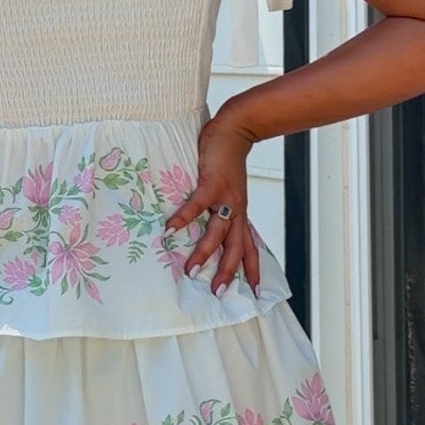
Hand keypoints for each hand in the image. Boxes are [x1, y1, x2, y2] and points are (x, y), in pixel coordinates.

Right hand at [165, 115, 259, 294]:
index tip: (253, 292)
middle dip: (227, 272)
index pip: (249, 248)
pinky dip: (183, 218)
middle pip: (236, 248)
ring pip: (218, 233)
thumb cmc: (227, 163)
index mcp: (240, 215)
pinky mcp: (211, 184)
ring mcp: (225, 198)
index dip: (252, 270)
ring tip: (190, 270)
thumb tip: (208, 228)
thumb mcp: (230, 193)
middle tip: (217, 293)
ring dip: (204, 253)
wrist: (235, 131)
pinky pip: (196, 206)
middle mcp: (236, 211)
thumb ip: (221, 211)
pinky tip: (171, 230)